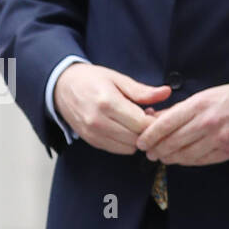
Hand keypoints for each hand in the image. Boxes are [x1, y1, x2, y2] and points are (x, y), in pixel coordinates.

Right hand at [53, 63, 172, 153]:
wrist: (62, 87)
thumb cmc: (91, 80)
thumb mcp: (117, 79)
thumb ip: (142, 91)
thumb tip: (166, 92)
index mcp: (108, 102)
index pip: (141, 123)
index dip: (154, 121)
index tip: (156, 113)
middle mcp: (99, 121)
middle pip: (136, 137)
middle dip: (147, 130)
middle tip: (147, 117)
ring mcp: (93, 133)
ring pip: (128, 147)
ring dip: (136, 138)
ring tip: (134, 123)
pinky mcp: (91, 141)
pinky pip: (117, 149)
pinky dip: (125, 142)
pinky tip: (124, 129)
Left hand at [134, 80, 228, 164]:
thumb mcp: (208, 95)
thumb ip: (182, 108)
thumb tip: (156, 116)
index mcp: (200, 104)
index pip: (166, 123)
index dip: (149, 136)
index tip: (141, 142)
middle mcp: (208, 122)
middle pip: (172, 142)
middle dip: (157, 150)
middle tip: (149, 153)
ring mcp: (219, 139)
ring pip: (185, 155)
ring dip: (170, 158)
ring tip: (163, 157)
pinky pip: (202, 160)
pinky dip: (188, 161)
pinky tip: (181, 159)